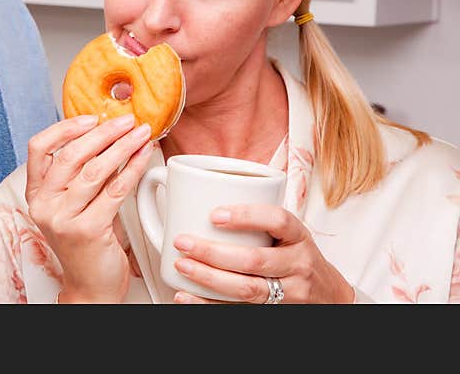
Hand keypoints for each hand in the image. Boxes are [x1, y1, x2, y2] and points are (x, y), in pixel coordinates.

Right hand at [25, 114, 152, 303]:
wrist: (91, 287)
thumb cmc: (87, 243)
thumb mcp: (74, 205)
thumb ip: (81, 175)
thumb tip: (107, 135)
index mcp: (36, 194)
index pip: (39, 149)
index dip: (65, 128)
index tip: (91, 118)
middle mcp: (44, 205)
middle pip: (70, 155)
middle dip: (103, 133)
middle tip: (127, 120)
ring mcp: (63, 219)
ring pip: (94, 170)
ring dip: (122, 146)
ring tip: (141, 134)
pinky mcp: (86, 230)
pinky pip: (114, 190)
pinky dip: (133, 169)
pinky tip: (144, 157)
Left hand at [169, 204, 354, 303]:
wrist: (329, 295)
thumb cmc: (296, 255)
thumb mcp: (289, 233)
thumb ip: (258, 219)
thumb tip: (201, 197)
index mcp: (298, 236)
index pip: (278, 221)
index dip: (246, 216)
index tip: (214, 215)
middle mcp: (298, 264)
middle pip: (254, 260)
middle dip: (213, 252)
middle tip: (183, 242)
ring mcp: (290, 292)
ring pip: (246, 289)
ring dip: (208, 278)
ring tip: (182, 265)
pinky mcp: (276, 312)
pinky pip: (239, 311)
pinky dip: (209, 305)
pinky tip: (186, 297)